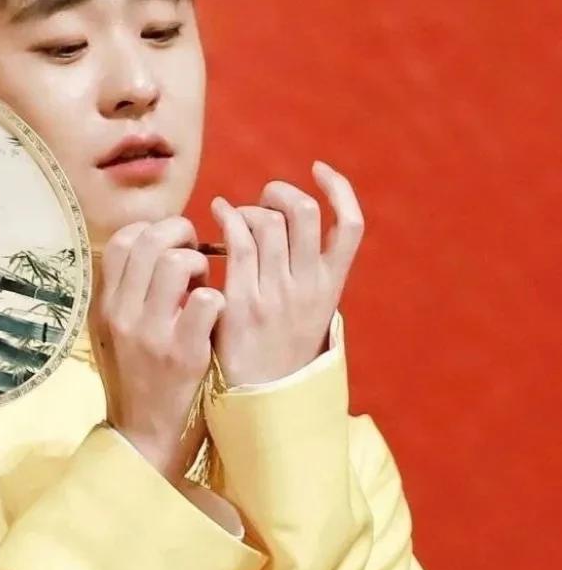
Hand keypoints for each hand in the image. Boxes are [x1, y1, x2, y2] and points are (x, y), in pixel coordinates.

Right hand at [90, 217, 225, 482]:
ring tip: (204, 286)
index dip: (153, 231)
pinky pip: (205, 300)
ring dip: (200, 265)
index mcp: (104, 306)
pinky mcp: (182, 354)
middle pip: (148, 241)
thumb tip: (162, 250)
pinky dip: (216, 299)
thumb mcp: (116, 333)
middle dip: (182, 234)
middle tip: (198, 254)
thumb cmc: (137, 379)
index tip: (172, 246)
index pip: (122, 241)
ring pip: (176, 263)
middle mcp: (121, 314)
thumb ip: (129, 293)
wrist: (143, 437)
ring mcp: (150, 333)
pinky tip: (215, 314)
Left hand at [208, 161, 363, 386]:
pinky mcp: (244, 302)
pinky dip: (228, 217)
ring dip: (250, 208)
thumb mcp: (310, 313)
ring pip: (268, 222)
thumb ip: (309, 275)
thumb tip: (295, 232)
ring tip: (237, 215)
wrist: (262, 399)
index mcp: (330, 286)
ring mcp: (277, 293)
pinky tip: (218, 213)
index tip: (318, 170)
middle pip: (304, 212)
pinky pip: (238, 243)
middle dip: (281, 191)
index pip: (351, 225)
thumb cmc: (280, 352)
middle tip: (264, 197)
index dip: (338, 189)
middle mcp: (308, 286)